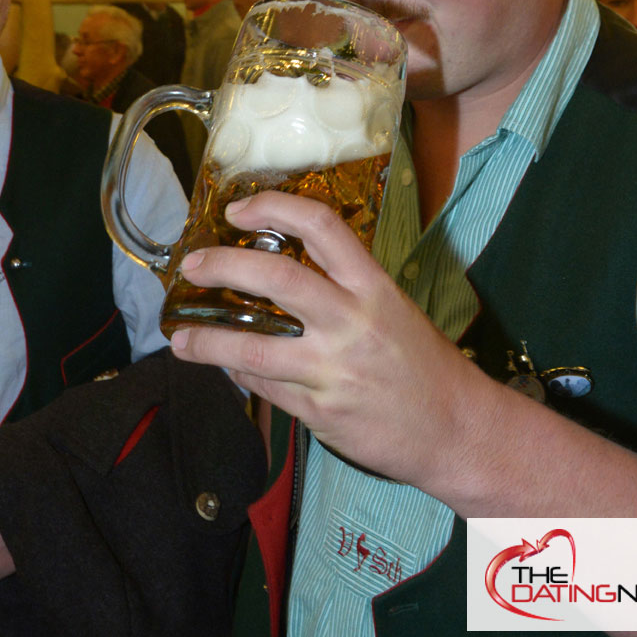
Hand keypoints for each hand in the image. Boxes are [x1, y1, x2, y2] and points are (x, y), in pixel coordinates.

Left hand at [170, 192, 477, 486]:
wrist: (455, 428)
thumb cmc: (424, 363)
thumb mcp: (392, 308)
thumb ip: (342, 290)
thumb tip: (277, 279)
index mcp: (373, 287)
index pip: (321, 226)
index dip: (274, 208)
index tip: (238, 209)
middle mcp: (351, 321)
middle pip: (276, 279)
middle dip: (223, 266)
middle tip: (192, 265)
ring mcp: (333, 370)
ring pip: (253, 350)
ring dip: (208, 341)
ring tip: (181, 338)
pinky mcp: (319, 412)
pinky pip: (265, 389)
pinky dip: (239, 376)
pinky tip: (225, 369)